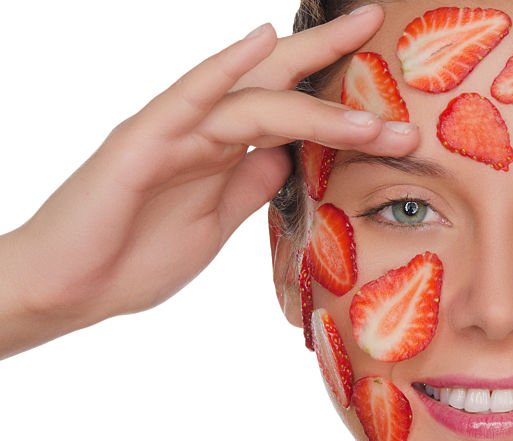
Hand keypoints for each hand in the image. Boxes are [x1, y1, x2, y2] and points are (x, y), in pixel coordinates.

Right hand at [0, 5, 417, 357]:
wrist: (68, 289)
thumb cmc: (133, 256)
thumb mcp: (217, 223)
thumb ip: (252, 185)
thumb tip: (291, 158)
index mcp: (222, 150)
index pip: (289, 112)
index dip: (337, 99)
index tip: (391, 104)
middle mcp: (203, 129)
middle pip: (275, 81)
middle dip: (328, 52)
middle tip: (377, 21)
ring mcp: (174, 130)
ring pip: (255, 99)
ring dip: (315, 103)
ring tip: (370, 117)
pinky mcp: (143, 141)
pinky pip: (190, 96)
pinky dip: (225, 67)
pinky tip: (262, 41)